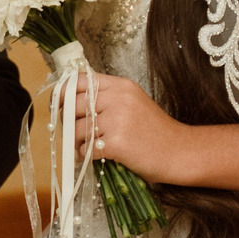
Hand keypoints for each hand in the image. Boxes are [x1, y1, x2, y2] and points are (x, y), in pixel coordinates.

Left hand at [71, 72, 194, 184]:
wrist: (180, 152)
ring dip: (78, 142)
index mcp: (121, 86)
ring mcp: (117, 120)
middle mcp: (118, 98)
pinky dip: (86, 156)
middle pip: (74, 105)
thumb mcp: (134, 104)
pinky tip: (98, 157)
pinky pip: (86, 148)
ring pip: (77, 129)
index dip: (64, 92)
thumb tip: (71, 104)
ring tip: (89, 148)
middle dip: (68, 121)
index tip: (58, 105)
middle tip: (75, 133)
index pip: (80, 80)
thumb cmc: (156, 132)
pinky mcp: (116, 142)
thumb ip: (107, 99)